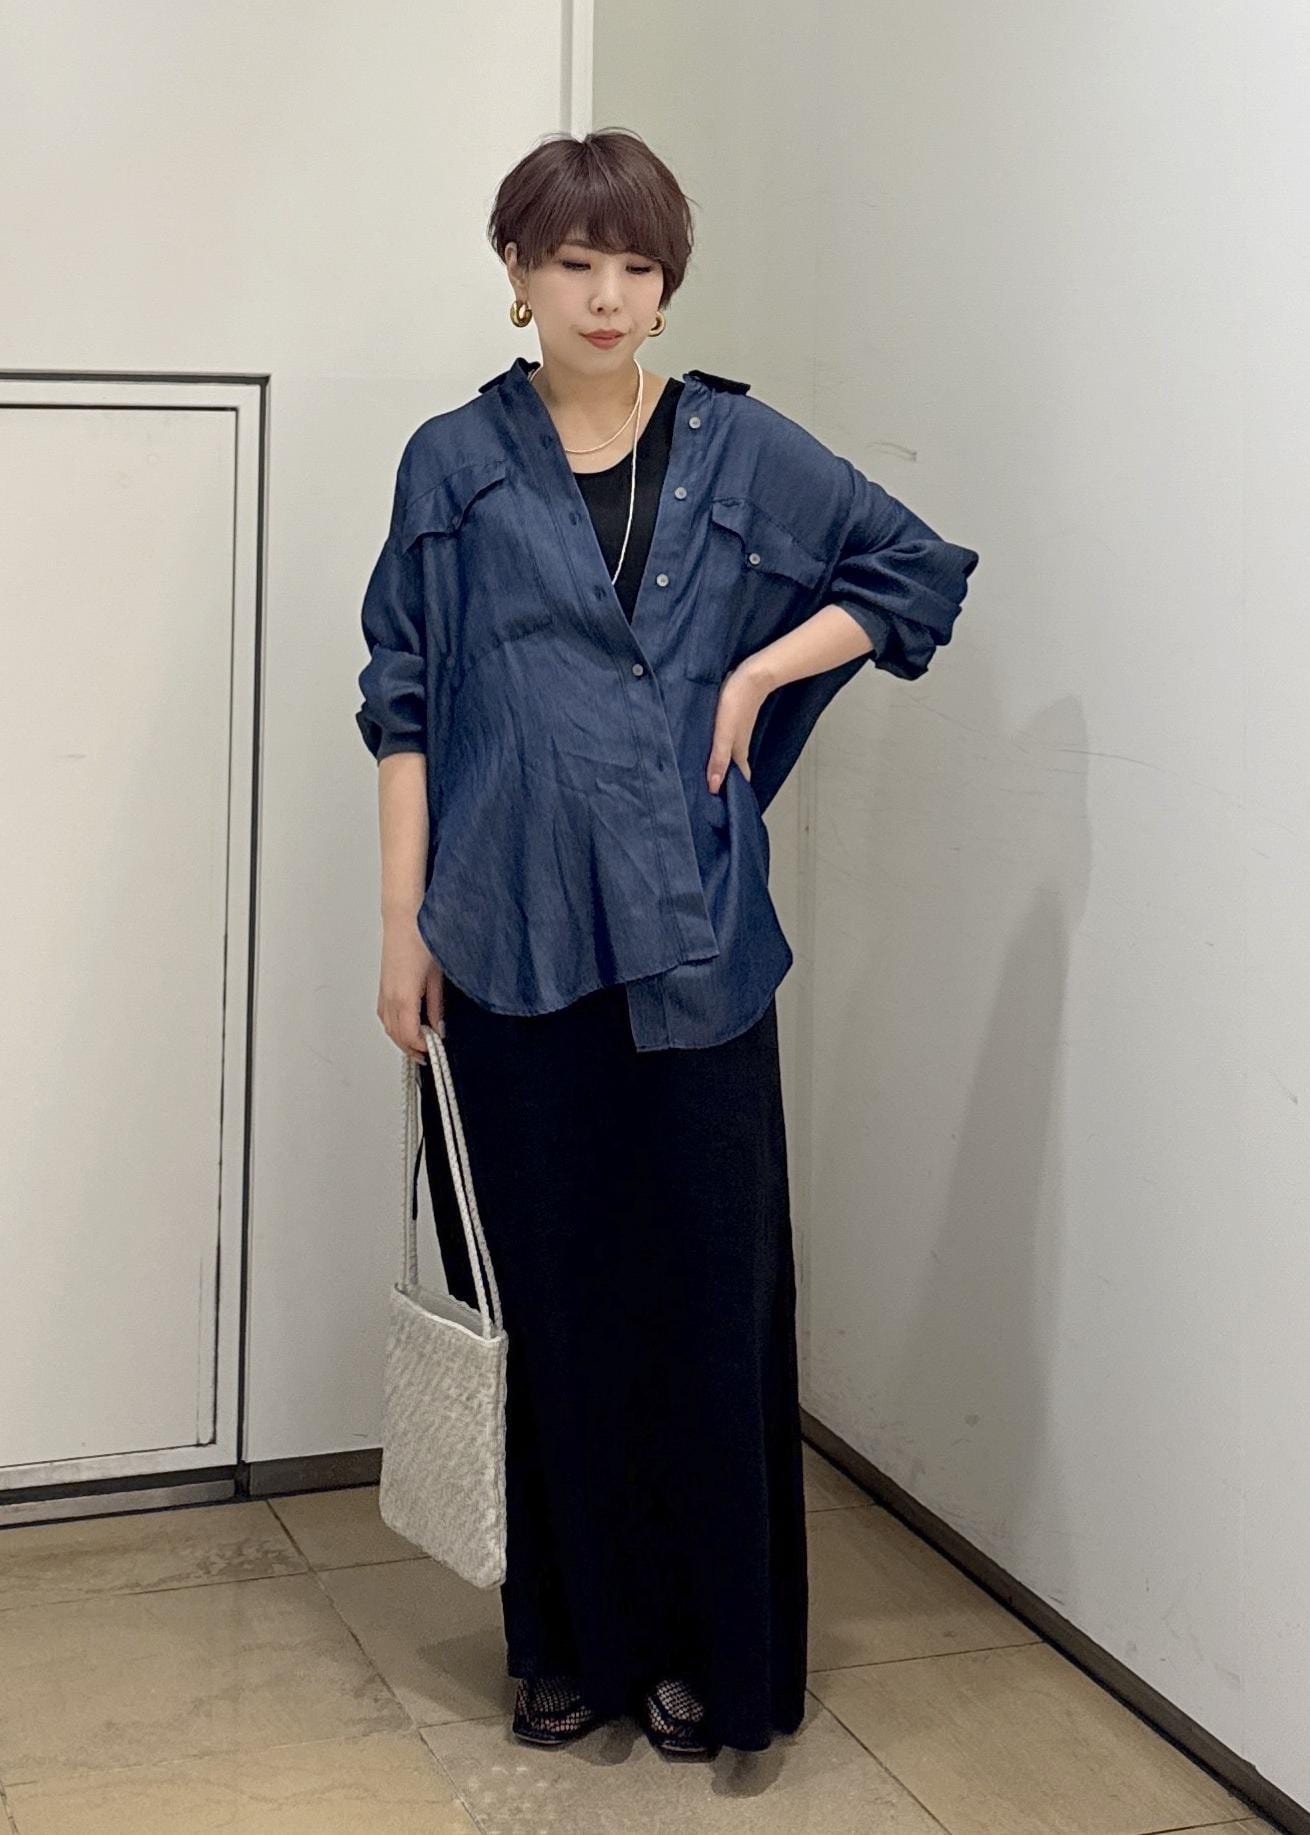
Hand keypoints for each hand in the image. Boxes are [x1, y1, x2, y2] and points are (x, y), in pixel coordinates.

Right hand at [378, 914, 444, 1061]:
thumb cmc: (422, 937)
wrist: (404, 916)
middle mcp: (390, 996)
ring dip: (402, 1039)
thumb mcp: (438, 975)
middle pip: (397, 1035)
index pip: (409, 1035)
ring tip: (421, 1043)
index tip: (436, 1050)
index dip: (423, 1048)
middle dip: (413, 1048)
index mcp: (404, 996)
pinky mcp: (383, 985)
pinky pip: (385, 1014)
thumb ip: (436, 1005)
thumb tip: (439, 1026)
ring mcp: (384, 991)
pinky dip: (395, 1026)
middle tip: (431, 1053)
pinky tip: (408, 1025)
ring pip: (388, 1026)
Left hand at [707, 656, 770, 793]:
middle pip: (732, 767)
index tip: (722, 806)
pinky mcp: (733, 719)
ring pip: (728, 754)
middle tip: (709, 793)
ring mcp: (736, 731)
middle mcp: (738, 744)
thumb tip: (714, 787)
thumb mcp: (724, 734)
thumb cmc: (737, 703)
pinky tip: (710, 746)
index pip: (737, 778)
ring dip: (720, 764)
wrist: (753, 675)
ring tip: (706, 774)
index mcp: (737, 751)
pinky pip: (726, 740)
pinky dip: (719, 748)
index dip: (730, 791)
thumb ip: (718, 759)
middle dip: (723, 780)